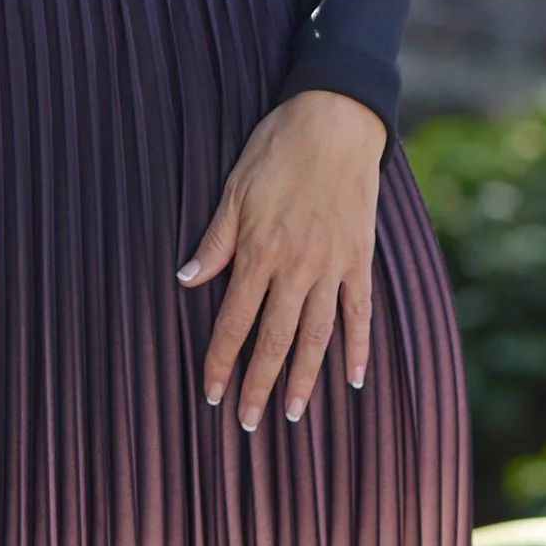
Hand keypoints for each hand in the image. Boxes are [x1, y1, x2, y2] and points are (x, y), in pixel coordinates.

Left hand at [174, 88, 385, 429]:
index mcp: (259, 251)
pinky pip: (360, 312)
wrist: (335, 121)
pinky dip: (358, 347)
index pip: (234, 321)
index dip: (222, 361)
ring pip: (316, 335)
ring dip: (304, 378)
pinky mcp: (360, 258)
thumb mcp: (234, 189)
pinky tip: (353, 378)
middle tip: (249, 424)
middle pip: (274, 340)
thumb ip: (215, 240)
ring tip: (293, 415)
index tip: (213, 393)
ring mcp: (332, 266)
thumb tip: (186, 280)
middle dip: (258, 384)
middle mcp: (296, 267)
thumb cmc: (277, 149)